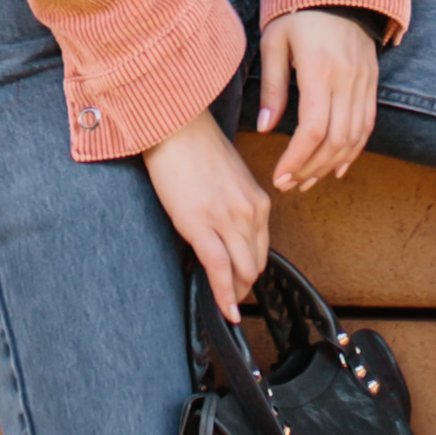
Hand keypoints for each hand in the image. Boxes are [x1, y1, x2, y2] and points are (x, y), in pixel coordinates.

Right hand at [145, 103, 279, 317]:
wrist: (174, 125)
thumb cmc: (194, 146)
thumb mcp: (228, 178)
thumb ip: (234, 205)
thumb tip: (225, 228)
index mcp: (258, 200)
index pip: (261, 248)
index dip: (250, 270)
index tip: (241, 281)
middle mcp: (250, 212)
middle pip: (255, 265)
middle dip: (244, 286)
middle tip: (231, 298)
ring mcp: (228, 219)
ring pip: (242, 272)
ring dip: (235, 293)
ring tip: (226, 306)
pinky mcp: (201, 224)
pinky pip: (219, 269)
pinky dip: (224, 294)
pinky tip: (225, 310)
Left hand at [251, 6, 382, 194]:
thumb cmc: (298, 14)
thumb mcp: (275, 44)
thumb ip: (273, 88)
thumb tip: (266, 130)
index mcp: (320, 70)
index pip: (313, 129)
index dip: (296, 159)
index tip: (279, 177)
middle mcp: (347, 80)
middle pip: (335, 140)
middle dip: (311, 169)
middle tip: (288, 185)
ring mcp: (364, 83)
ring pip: (354, 138)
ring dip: (330, 165)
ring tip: (306, 181)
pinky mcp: (371, 84)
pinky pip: (367, 126)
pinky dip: (354, 151)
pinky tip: (336, 167)